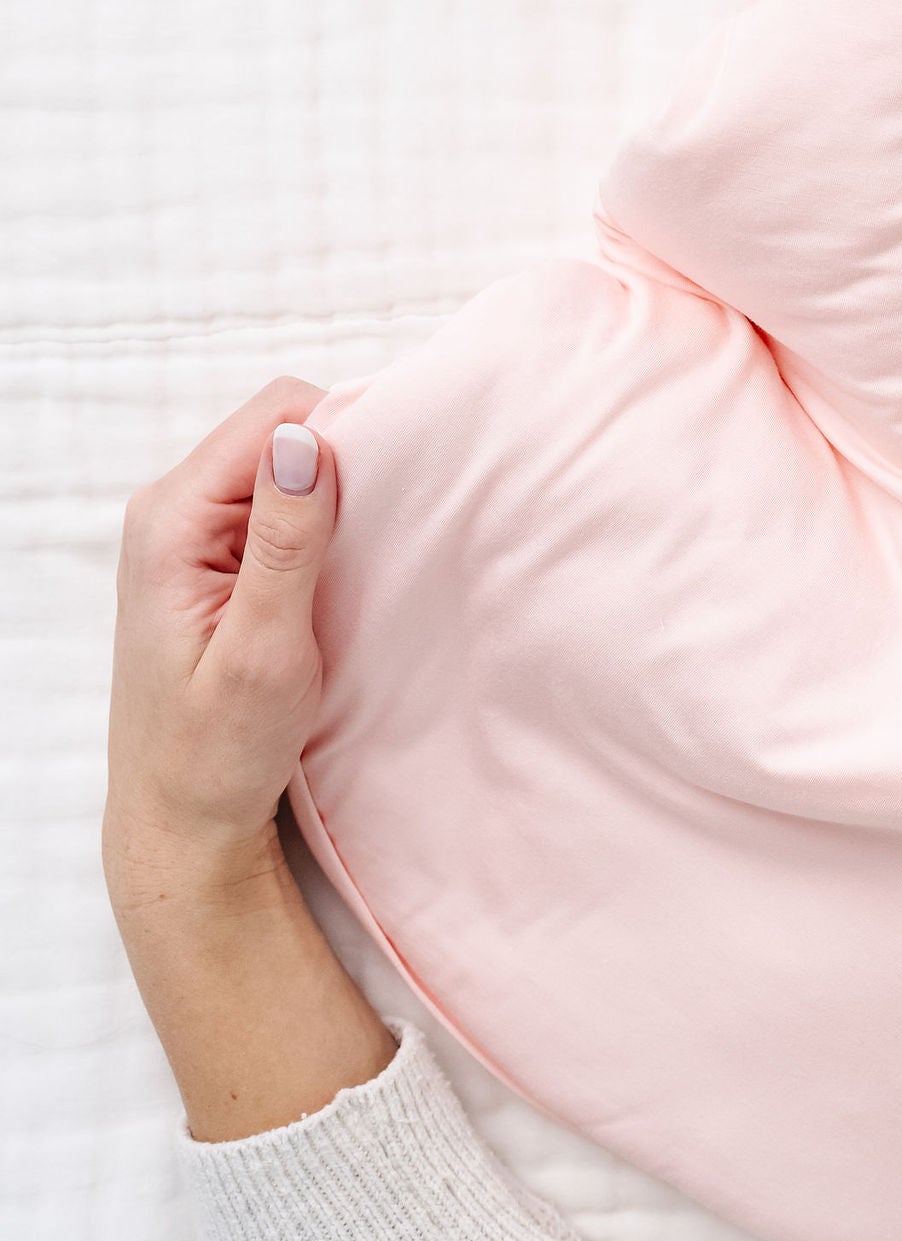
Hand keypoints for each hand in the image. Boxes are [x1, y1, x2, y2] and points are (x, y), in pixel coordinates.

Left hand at [103, 384, 399, 1139]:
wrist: (182, 825)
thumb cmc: (216, 755)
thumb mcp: (262, 652)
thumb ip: (284, 542)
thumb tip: (305, 441)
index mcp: (172, 520)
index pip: (276, 416)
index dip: (344, 436)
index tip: (391, 497)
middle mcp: (171, 510)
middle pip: (280, 429)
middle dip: (344, 464)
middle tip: (382, 537)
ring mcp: (189, 533)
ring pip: (285, 464)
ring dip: (334, 498)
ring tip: (361, 562)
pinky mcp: (213, 558)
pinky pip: (279, 502)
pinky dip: (321, 524)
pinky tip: (339, 575)